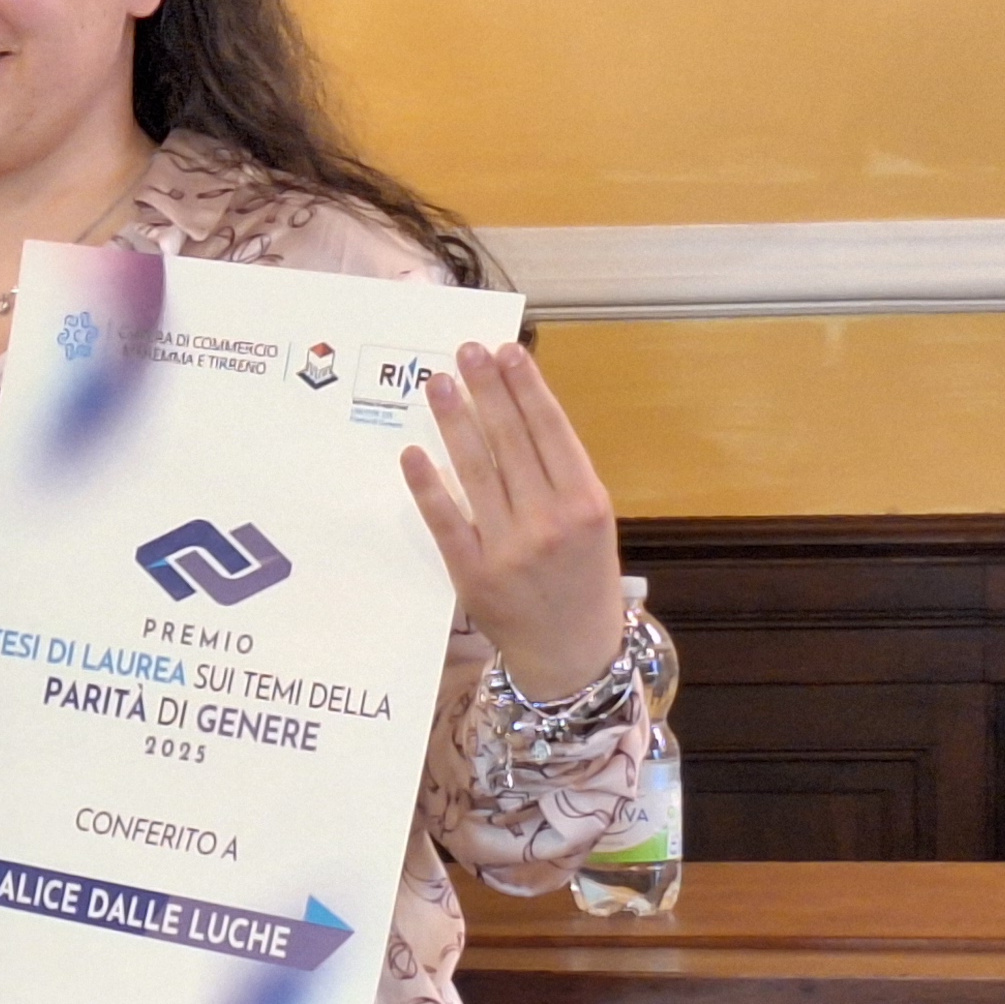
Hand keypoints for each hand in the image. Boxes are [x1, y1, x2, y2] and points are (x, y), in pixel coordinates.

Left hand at [404, 343, 625, 698]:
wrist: (573, 652)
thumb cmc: (581, 577)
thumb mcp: (592, 522)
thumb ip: (560, 475)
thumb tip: (516, 412)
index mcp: (587, 501)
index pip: (551, 430)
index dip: (526, 387)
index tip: (506, 352)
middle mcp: (550, 520)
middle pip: (511, 440)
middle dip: (487, 390)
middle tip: (465, 351)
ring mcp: (510, 548)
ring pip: (476, 471)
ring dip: (455, 422)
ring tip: (439, 383)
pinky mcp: (473, 573)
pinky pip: (446, 521)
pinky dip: (428, 485)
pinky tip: (413, 452)